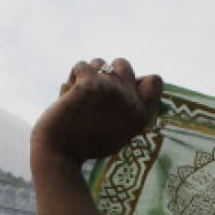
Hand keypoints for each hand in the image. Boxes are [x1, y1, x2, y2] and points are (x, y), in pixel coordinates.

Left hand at [31, 58, 162, 164]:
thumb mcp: (119, 131)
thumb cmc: (87, 144)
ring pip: (100, 62)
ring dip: (89, 74)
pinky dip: (73, 76)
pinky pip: (81, 65)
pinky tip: (69, 92)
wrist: (60, 152)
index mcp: (140, 115)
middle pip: (124, 64)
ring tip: (80, 94)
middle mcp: (131, 101)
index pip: (155, 81)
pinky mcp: (89, 84)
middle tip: (96, 89)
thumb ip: (129, 109)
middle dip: (108, 72)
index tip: (122, 89)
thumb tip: (134, 80)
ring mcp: (111, 90)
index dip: (137, 79)